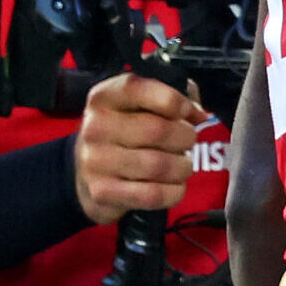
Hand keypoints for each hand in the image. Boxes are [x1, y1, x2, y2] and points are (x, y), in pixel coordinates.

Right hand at [73, 74, 210, 223]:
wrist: (86, 171)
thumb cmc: (127, 131)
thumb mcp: (140, 104)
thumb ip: (173, 99)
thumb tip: (198, 115)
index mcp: (105, 97)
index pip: (142, 90)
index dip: (177, 101)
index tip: (190, 113)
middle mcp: (96, 126)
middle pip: (158, 131)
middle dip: (186, 137)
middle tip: (187, 142)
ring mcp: (96, 160)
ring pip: (158, 165)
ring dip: (183, 167)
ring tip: (182, 165)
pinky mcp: (102, 191)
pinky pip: (152, 194)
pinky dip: (174, 192)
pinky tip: (175, 186)